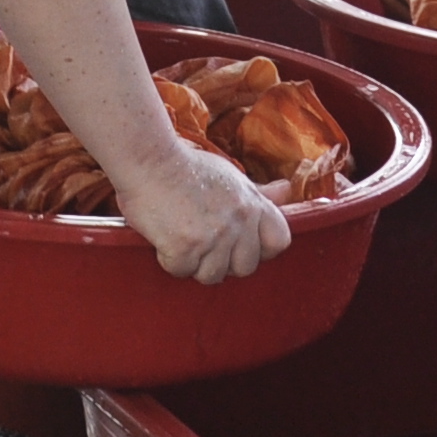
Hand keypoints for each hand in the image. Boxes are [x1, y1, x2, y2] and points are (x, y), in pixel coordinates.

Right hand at [106, 136, 292, 282]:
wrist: (149, 160)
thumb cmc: (187, 166)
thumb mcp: (230, 176)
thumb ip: (259, 192)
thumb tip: (287, 189)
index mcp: (252, 204)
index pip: (278, 241)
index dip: (262, 249)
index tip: (243, 245)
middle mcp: (239, 222)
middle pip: (246, 267)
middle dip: (225, 261)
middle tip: (204, 242)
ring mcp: (213, 237)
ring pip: (213, 275)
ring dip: (196, 263)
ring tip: (182, 238)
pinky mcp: (185, 248)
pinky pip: (182, 271)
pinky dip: (170, 260)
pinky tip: (165, 238)